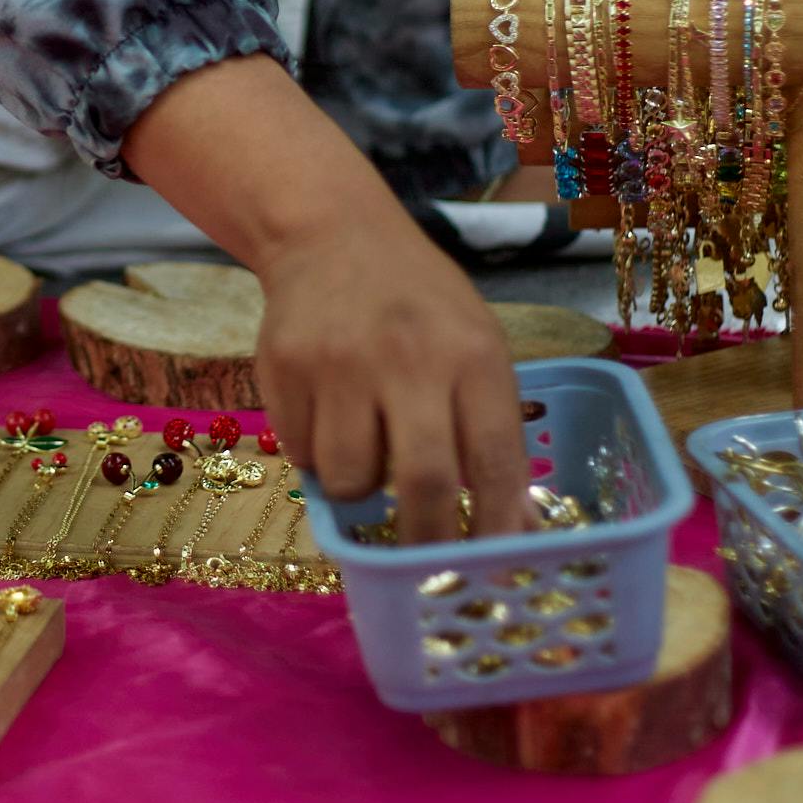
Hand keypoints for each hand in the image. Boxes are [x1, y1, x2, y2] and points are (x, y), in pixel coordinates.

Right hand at [254, 218, 532, 543]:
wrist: (331, 235)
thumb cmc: (419, 303)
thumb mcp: (475, 345)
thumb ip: (494, 431)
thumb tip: (518, 530)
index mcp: (472, 353)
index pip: (494, 460)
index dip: (496, 527)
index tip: (492, 567)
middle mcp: (409, 357)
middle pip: (423, 483)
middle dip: (425, 540)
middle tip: (421, 558)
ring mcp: (340, 362)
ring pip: (350, 479)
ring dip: (360, 490)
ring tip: (366, 454)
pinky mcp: (283, 367)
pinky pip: (300, 454)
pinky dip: (316, 457)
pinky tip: (326, 417)